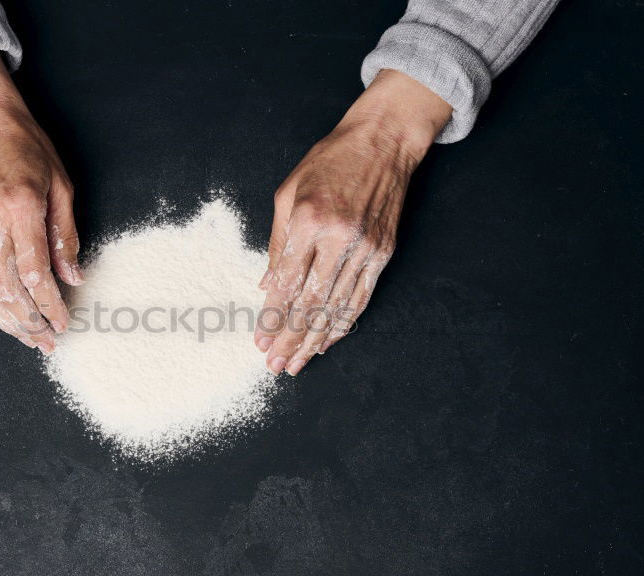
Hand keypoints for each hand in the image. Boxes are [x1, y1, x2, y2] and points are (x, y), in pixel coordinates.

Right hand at [0, 51, 82, 352]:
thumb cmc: (26, 146)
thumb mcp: (61, 185)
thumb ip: (66, 235)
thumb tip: (73, 276)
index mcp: (20, 210)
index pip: (35, 274)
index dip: (50, 305)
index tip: (65, 322)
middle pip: (9, 290)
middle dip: (30, 323)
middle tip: (49, 342)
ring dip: (8, 320)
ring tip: (29, 338)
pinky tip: (4, 316)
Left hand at [255, 69, 451, 374]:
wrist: (382, 142)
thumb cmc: (328, 162)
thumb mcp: (288, 193)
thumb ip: (278, 243)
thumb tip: (268, 288)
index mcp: (309, 221)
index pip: (287, 284)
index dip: (272, 318)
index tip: (260, 341)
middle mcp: (339, 238)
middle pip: (310, 303)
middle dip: (290, 339)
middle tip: (275, 364)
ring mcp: (365, 248)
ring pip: (336, 307)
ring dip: (314, 340)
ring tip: (296, 364)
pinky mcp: (383, 253)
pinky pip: (361, 298)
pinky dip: (343, 324)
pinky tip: (327, 342)